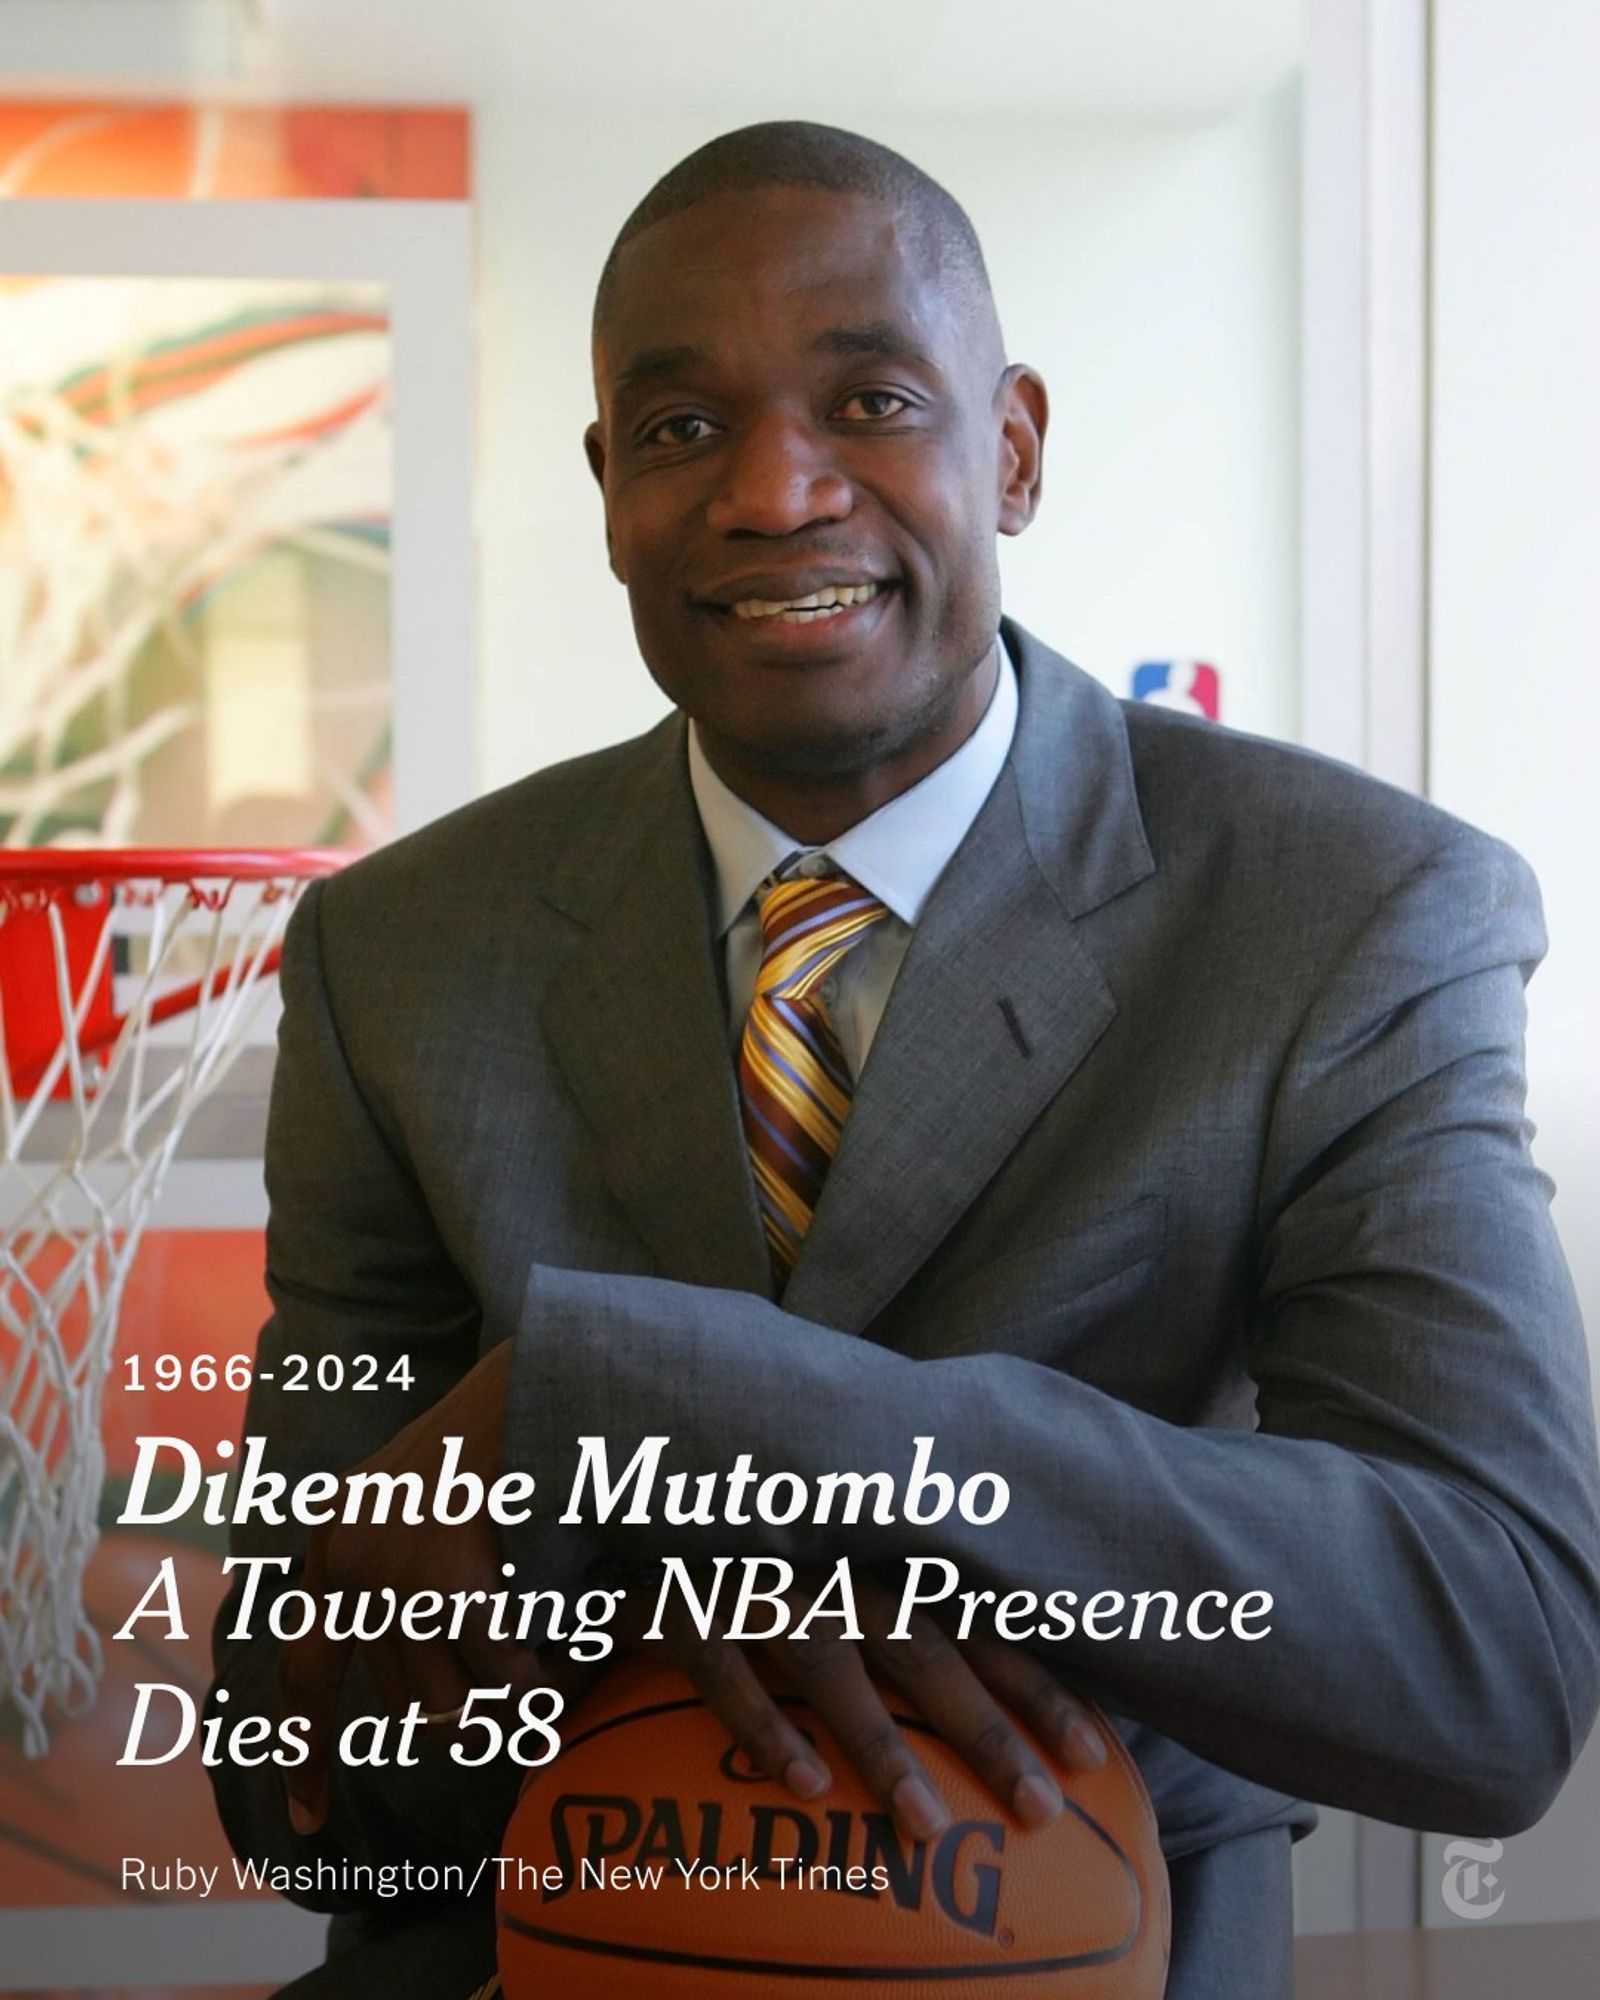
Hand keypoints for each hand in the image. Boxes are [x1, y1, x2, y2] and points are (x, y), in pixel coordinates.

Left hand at [277, 1341, 542, 1834]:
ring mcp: (389, 1572)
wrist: (528, 1382)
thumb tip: (399, 1671)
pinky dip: (530, 1683)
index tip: (309, 1823)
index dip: (306, 1754)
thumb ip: (382, 1572)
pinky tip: (553, 1684)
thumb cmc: (487, 1442)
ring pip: (444, 1698)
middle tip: (508, 1725)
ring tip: (538, 1701)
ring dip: (497, 1707)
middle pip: (396, 1698)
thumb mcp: (408, 1501)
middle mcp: (343, 1561)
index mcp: (330, 1546)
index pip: (305, 1675)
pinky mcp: (444, 1580)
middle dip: (456, 1716)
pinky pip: (495, 1671)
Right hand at [629, 1573, 1107, 1841]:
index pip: (971, 1620)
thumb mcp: (825, 1573)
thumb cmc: (740, 1554)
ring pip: (831, 1660)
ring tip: (927, 1827)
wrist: (625, 1490)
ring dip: (882, 1744)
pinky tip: (803, 1786)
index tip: (1096, 1755)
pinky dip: (763, 1725)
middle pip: (923, 1644)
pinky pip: (723, 1668)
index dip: (1034, 1682)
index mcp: (872, 1556)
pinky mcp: (680, 1602)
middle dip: (986, 1727)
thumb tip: (977, 1705)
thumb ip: (891, 1624)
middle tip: (1041, 1809)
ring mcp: (753, 1579)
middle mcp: (825, 1562)